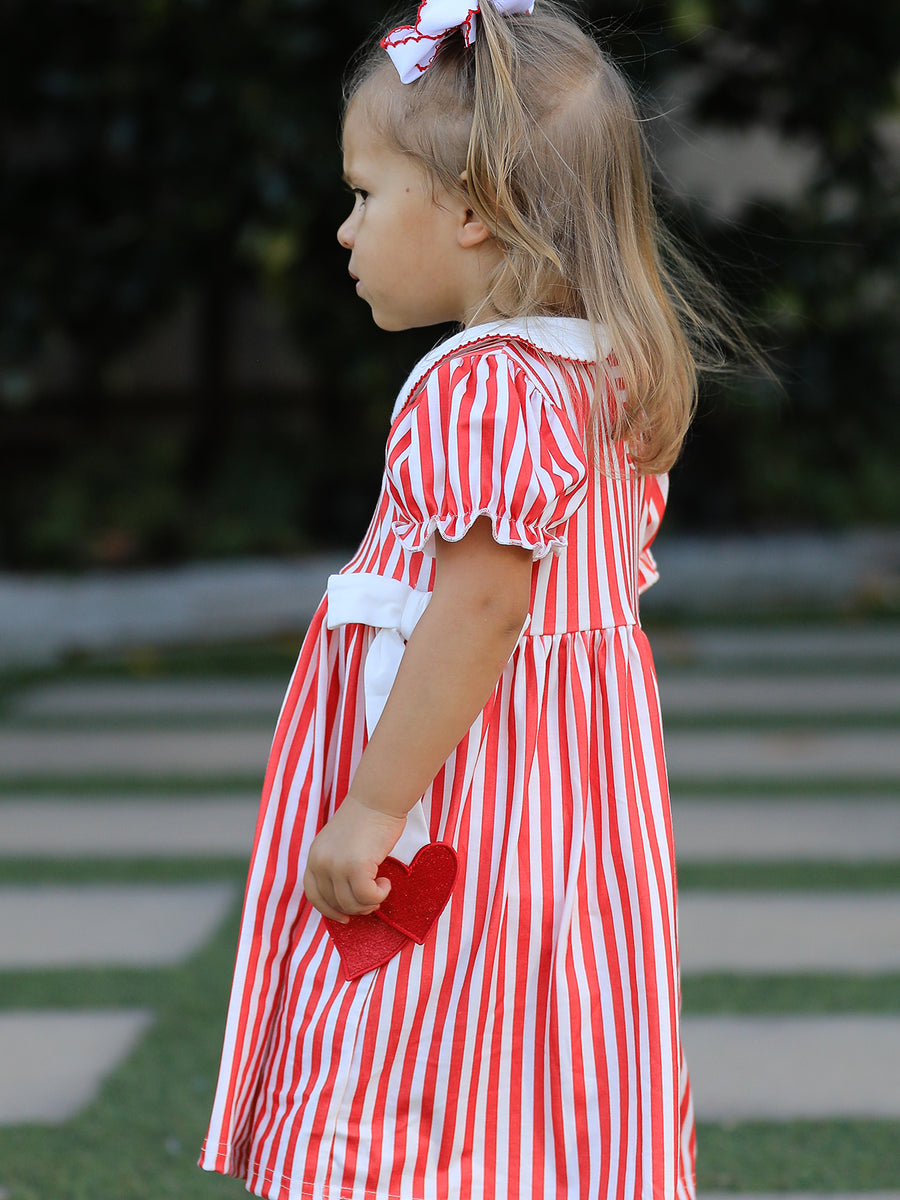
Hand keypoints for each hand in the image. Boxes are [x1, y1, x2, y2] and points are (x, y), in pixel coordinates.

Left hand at [303, 795, 405, 921]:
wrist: (378, 799)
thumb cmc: (366, 819)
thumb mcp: (339, 844)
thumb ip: (336, 866)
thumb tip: (347, 900)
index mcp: (314, 856)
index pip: (314, 895)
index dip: (329, 910)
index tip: (344, 917)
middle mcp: (321, 862)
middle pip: (335, 903)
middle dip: (356, 908)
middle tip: (373, 899)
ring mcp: (336, 866)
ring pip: (351, 904)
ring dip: (370, 902)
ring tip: (381, 887)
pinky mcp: (356, 867)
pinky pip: (367, 897)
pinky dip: (379, 894)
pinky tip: (386, 882)